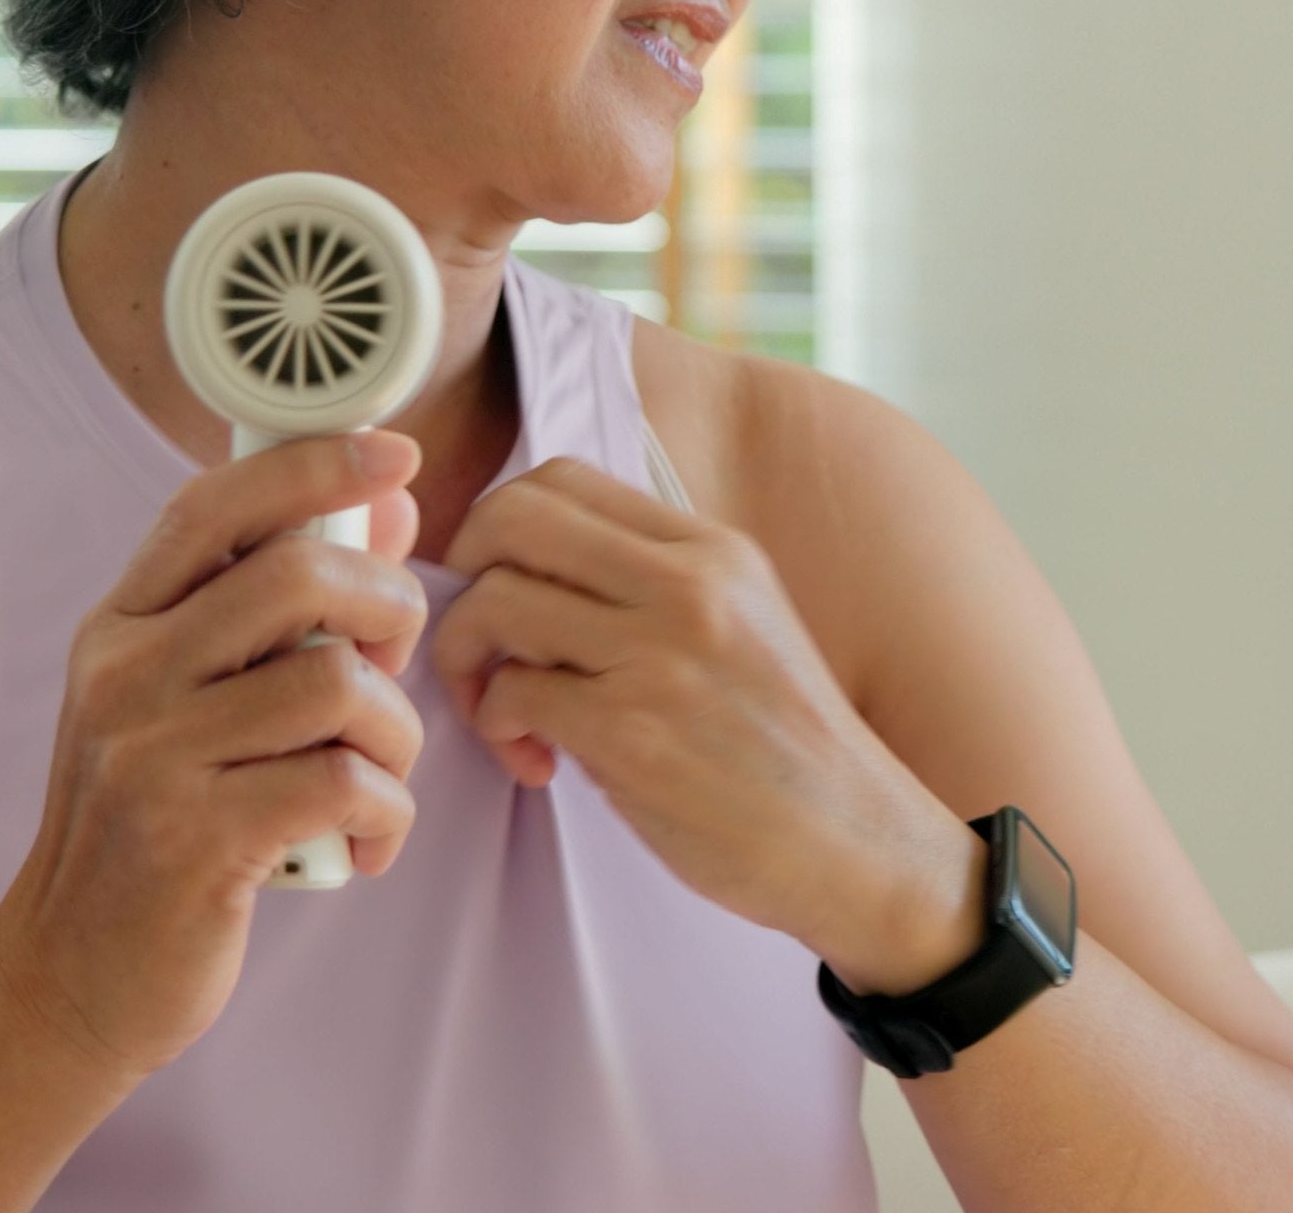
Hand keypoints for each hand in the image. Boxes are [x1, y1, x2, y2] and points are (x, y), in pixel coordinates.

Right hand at [0, 429, 429, 1083]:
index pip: (215, 505)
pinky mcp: (196, 841)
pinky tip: (365, 843)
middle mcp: (125, 675)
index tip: (393, 451)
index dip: (313, 462)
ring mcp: (153, 756)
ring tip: (376, 775)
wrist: (68, 977)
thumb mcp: (187, 700)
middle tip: (394, 662)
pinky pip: (345, 783)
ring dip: (394, 733)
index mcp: (120, 625)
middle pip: (298, 574)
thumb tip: (385, 508)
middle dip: (387, 605)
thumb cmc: (151, 823)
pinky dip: (387, 813)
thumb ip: (275, 607)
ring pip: (338, 684)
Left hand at [428, 454, 946, 957]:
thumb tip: (530, 562)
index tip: (497, 578)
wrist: (861, 848)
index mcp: (709, 548)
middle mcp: (687, 585)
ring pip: (495, 602)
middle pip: (510, 516)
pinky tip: (534, 758)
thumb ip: (650, 579)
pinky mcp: (631, 734)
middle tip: (478, 632)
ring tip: (501, 711)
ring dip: (468, 659)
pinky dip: (495, 724)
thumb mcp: (740, 620)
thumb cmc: (784, 745)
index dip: (499, 523)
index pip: (560, 477)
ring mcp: (657, 656)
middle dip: (462, 567)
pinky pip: (511, 692)